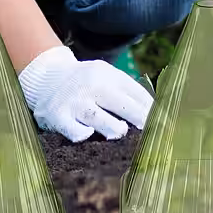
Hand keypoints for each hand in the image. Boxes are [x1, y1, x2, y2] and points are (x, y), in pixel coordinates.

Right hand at [19, 44, 151, 141]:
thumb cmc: (84, 83)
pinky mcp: (57, 116)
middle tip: (153, 138)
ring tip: (119, 133)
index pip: (136, 94)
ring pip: (98, 118)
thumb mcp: (104, 77)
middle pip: (121, 104)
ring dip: (113, 129)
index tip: (167, 129)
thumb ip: (127, 93)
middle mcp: (90, 85)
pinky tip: (89, 135)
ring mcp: (73, 101)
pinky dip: (82, 135)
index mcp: (106, 74)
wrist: (45, 78)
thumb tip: (159, 116)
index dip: (154, 114)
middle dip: (141, 122)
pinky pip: (74, 131)